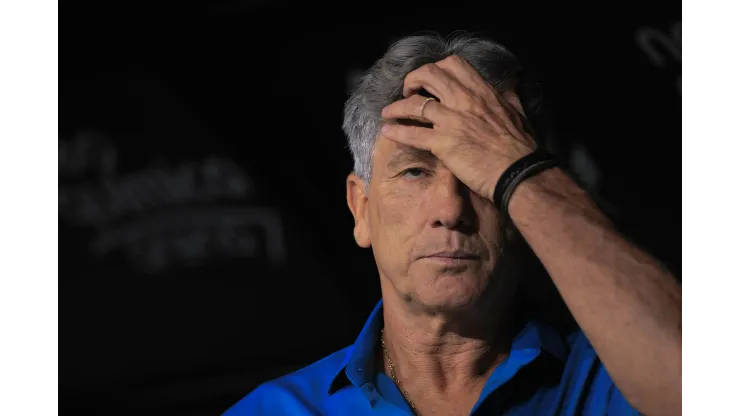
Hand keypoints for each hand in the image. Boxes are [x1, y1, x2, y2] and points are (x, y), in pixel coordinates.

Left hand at [380, 55, 536, 199]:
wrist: (518, 173)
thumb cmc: (521, 148)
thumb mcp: (518, 114)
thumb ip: (510, 99)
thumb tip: (509, 89)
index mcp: (482, 92)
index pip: (453, 65)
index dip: (436, 69)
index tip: (431, 81)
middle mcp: (464, 101)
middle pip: (429, 75)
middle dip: (413, 80)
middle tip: (408, 91)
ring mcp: (452, 121)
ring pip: (414, 104)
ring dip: (396, 107)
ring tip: (388, 113)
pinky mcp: (443, 144)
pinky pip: (412, 134)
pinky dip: (396, 132)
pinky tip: (387, 132)